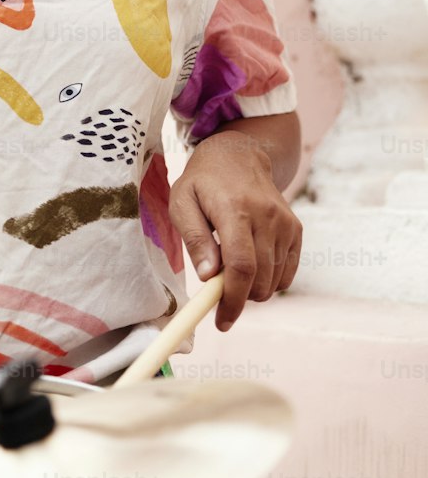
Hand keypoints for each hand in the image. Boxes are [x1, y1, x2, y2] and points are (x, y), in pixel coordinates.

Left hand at [167, 131, 302, 331]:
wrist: (240, 156)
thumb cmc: (203, 182)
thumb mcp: (182, 202)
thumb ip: (194, 238)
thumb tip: (207, 276)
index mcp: (235, 210)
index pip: (241, 266)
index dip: (232, 300)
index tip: (221, 321)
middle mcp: (267, 217)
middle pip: (260, 279)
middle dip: (239, 299)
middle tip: (218, 293)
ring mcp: (285, 223)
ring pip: (274, 281)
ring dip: (252, 289)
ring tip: (231, 270)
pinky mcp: (295, 230)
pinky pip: (287, 273)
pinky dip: (269, 281)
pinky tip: (251, 266)